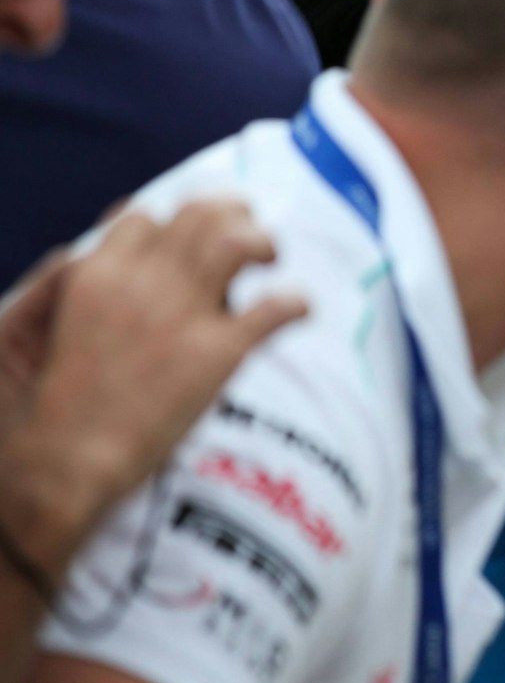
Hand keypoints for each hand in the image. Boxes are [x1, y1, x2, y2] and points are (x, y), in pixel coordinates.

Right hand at [0, 201, 306, 569]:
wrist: (59, 467)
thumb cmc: (35, 412)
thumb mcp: (20, 332)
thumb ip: (54, 287)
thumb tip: (80, 250)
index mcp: (94, 276)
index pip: (143, 219)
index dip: (169, 226)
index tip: (184, 242)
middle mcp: (141, 283)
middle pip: (198, 216)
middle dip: (230, 215)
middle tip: (248, 234)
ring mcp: (181, 315)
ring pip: (238, 242)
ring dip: (262, 242)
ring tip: (272, 260)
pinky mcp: (216, 355)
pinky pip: (274, 308)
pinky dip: (296, 302)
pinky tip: (300, 310)